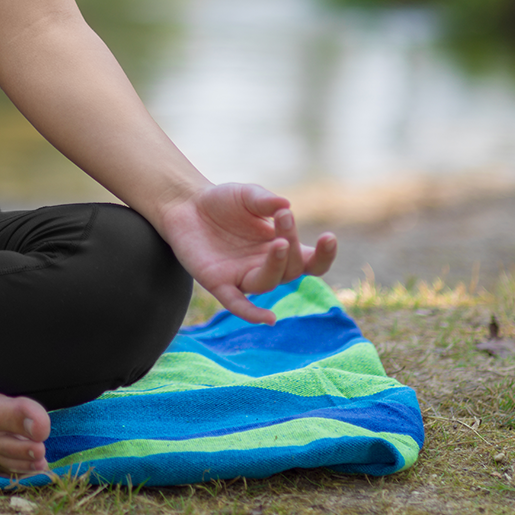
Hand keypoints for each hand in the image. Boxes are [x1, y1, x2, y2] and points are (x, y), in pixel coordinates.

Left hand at [156, 183, 337, 324]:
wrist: (185, 204)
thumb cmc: (222, 202)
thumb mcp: (247, 195)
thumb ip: (265, 200)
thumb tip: (285, 205)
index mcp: (279, 247)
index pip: (310, 261)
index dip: (324, 255)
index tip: (329, 237)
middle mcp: (265, 266)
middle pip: (291, 268)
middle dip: (292, 244)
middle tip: (284, 216)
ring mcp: (243, 277)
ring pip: (268, 283)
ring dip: (277, 266)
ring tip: (279, 243)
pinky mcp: (218, 283)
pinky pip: (238, 304)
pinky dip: (252, 314)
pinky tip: (269, 319)